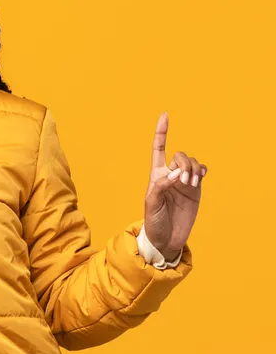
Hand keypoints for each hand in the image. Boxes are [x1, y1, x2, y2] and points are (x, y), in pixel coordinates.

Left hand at [144, 111, 207, 260]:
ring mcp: (184, 181)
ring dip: (194, 170)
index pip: (158, 148)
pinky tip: (201, 177)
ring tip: (191, 185)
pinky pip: (202, 172)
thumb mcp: (151, 204)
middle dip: (185, 165)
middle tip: (184, 183)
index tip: (165, 115)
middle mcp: (170, 174)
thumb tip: (176, 174)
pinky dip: (203, 170)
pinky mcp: (195, 189)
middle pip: (180, 156)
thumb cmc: (154, 220)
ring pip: (193, 163)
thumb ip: (161, 186)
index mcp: (156, 174)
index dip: (161, 132)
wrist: (167, 237)